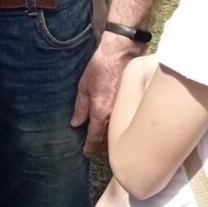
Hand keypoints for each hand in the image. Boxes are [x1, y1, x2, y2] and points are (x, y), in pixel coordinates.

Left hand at [71, 32, 140, 155]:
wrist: (121, 54)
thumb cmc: (100, 67)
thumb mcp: (84, 86)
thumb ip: (80, 107)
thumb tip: (76, 123)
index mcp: (100, 111)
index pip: (95, 136)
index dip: (90, 146)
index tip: (86, 153)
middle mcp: (114, 115)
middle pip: (108, 139)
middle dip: (101, 147)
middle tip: (94, 152)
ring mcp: (124, 110)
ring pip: (117, 132)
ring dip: (110, 140)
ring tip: (103, 145)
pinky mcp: (131, 103)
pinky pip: (123, 122)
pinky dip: (118, 129)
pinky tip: (114, 129)